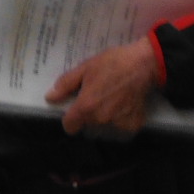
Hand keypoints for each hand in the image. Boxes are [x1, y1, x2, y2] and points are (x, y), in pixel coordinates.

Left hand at [45, 37, 160, 138]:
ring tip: (111, 102)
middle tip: (97, 99)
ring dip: (104, 122)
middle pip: (87, 128)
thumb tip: (49, 97)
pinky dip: (120, 122)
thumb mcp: (85, 68)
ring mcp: (118, 126)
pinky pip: (119, 130)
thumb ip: (66, 85)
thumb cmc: (112, 63)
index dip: (70, 118)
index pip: (69, 127)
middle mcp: (101, 120)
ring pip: (103, 130)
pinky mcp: (132, 127)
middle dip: (88, 117)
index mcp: (86, 107)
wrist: (143, 65)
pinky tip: (123, 106)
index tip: (76, 109)